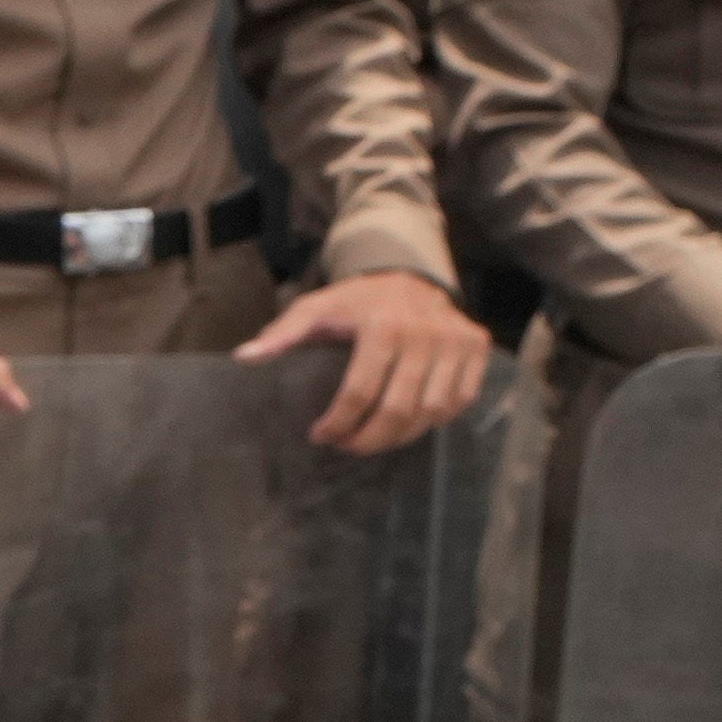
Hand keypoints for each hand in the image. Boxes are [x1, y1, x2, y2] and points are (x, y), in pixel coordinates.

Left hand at [238, 266, 494, 450]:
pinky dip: (434, 421)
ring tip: (373, 439)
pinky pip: (459, 401)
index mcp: (383, 325)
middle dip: (368, 439)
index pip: (359, 392)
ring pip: (431, 412)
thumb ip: (282, 334)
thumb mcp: (315, 309)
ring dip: (400, 437)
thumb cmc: (355, 301)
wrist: (408, 275)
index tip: (320, 436)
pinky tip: (407, 423)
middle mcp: (426, 333)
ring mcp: (456, 341)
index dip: (338, 423)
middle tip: (347, 446)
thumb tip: (245, 357)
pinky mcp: (476, 347)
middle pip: (398, 410)